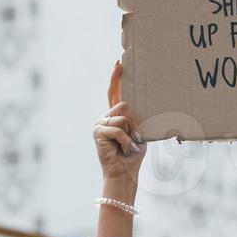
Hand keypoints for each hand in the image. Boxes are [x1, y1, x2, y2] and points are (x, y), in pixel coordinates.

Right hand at [94, 62, 145, 188]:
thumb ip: (134, 118)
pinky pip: (118, 128)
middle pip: (124, 105)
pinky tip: (122, 150)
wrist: (124, 173)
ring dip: (131, 133)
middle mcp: (105, 118)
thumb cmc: (133, 155)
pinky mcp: (98, 131)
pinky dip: (125, 141)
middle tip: (135, 139)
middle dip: (134, 123)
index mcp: (115, 117)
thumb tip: (129, 106)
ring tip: (128, 146)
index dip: (116, 79)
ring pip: (122, 117)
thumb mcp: (138, 133)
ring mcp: (99, 124)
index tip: (119, 63)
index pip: (114, 94)